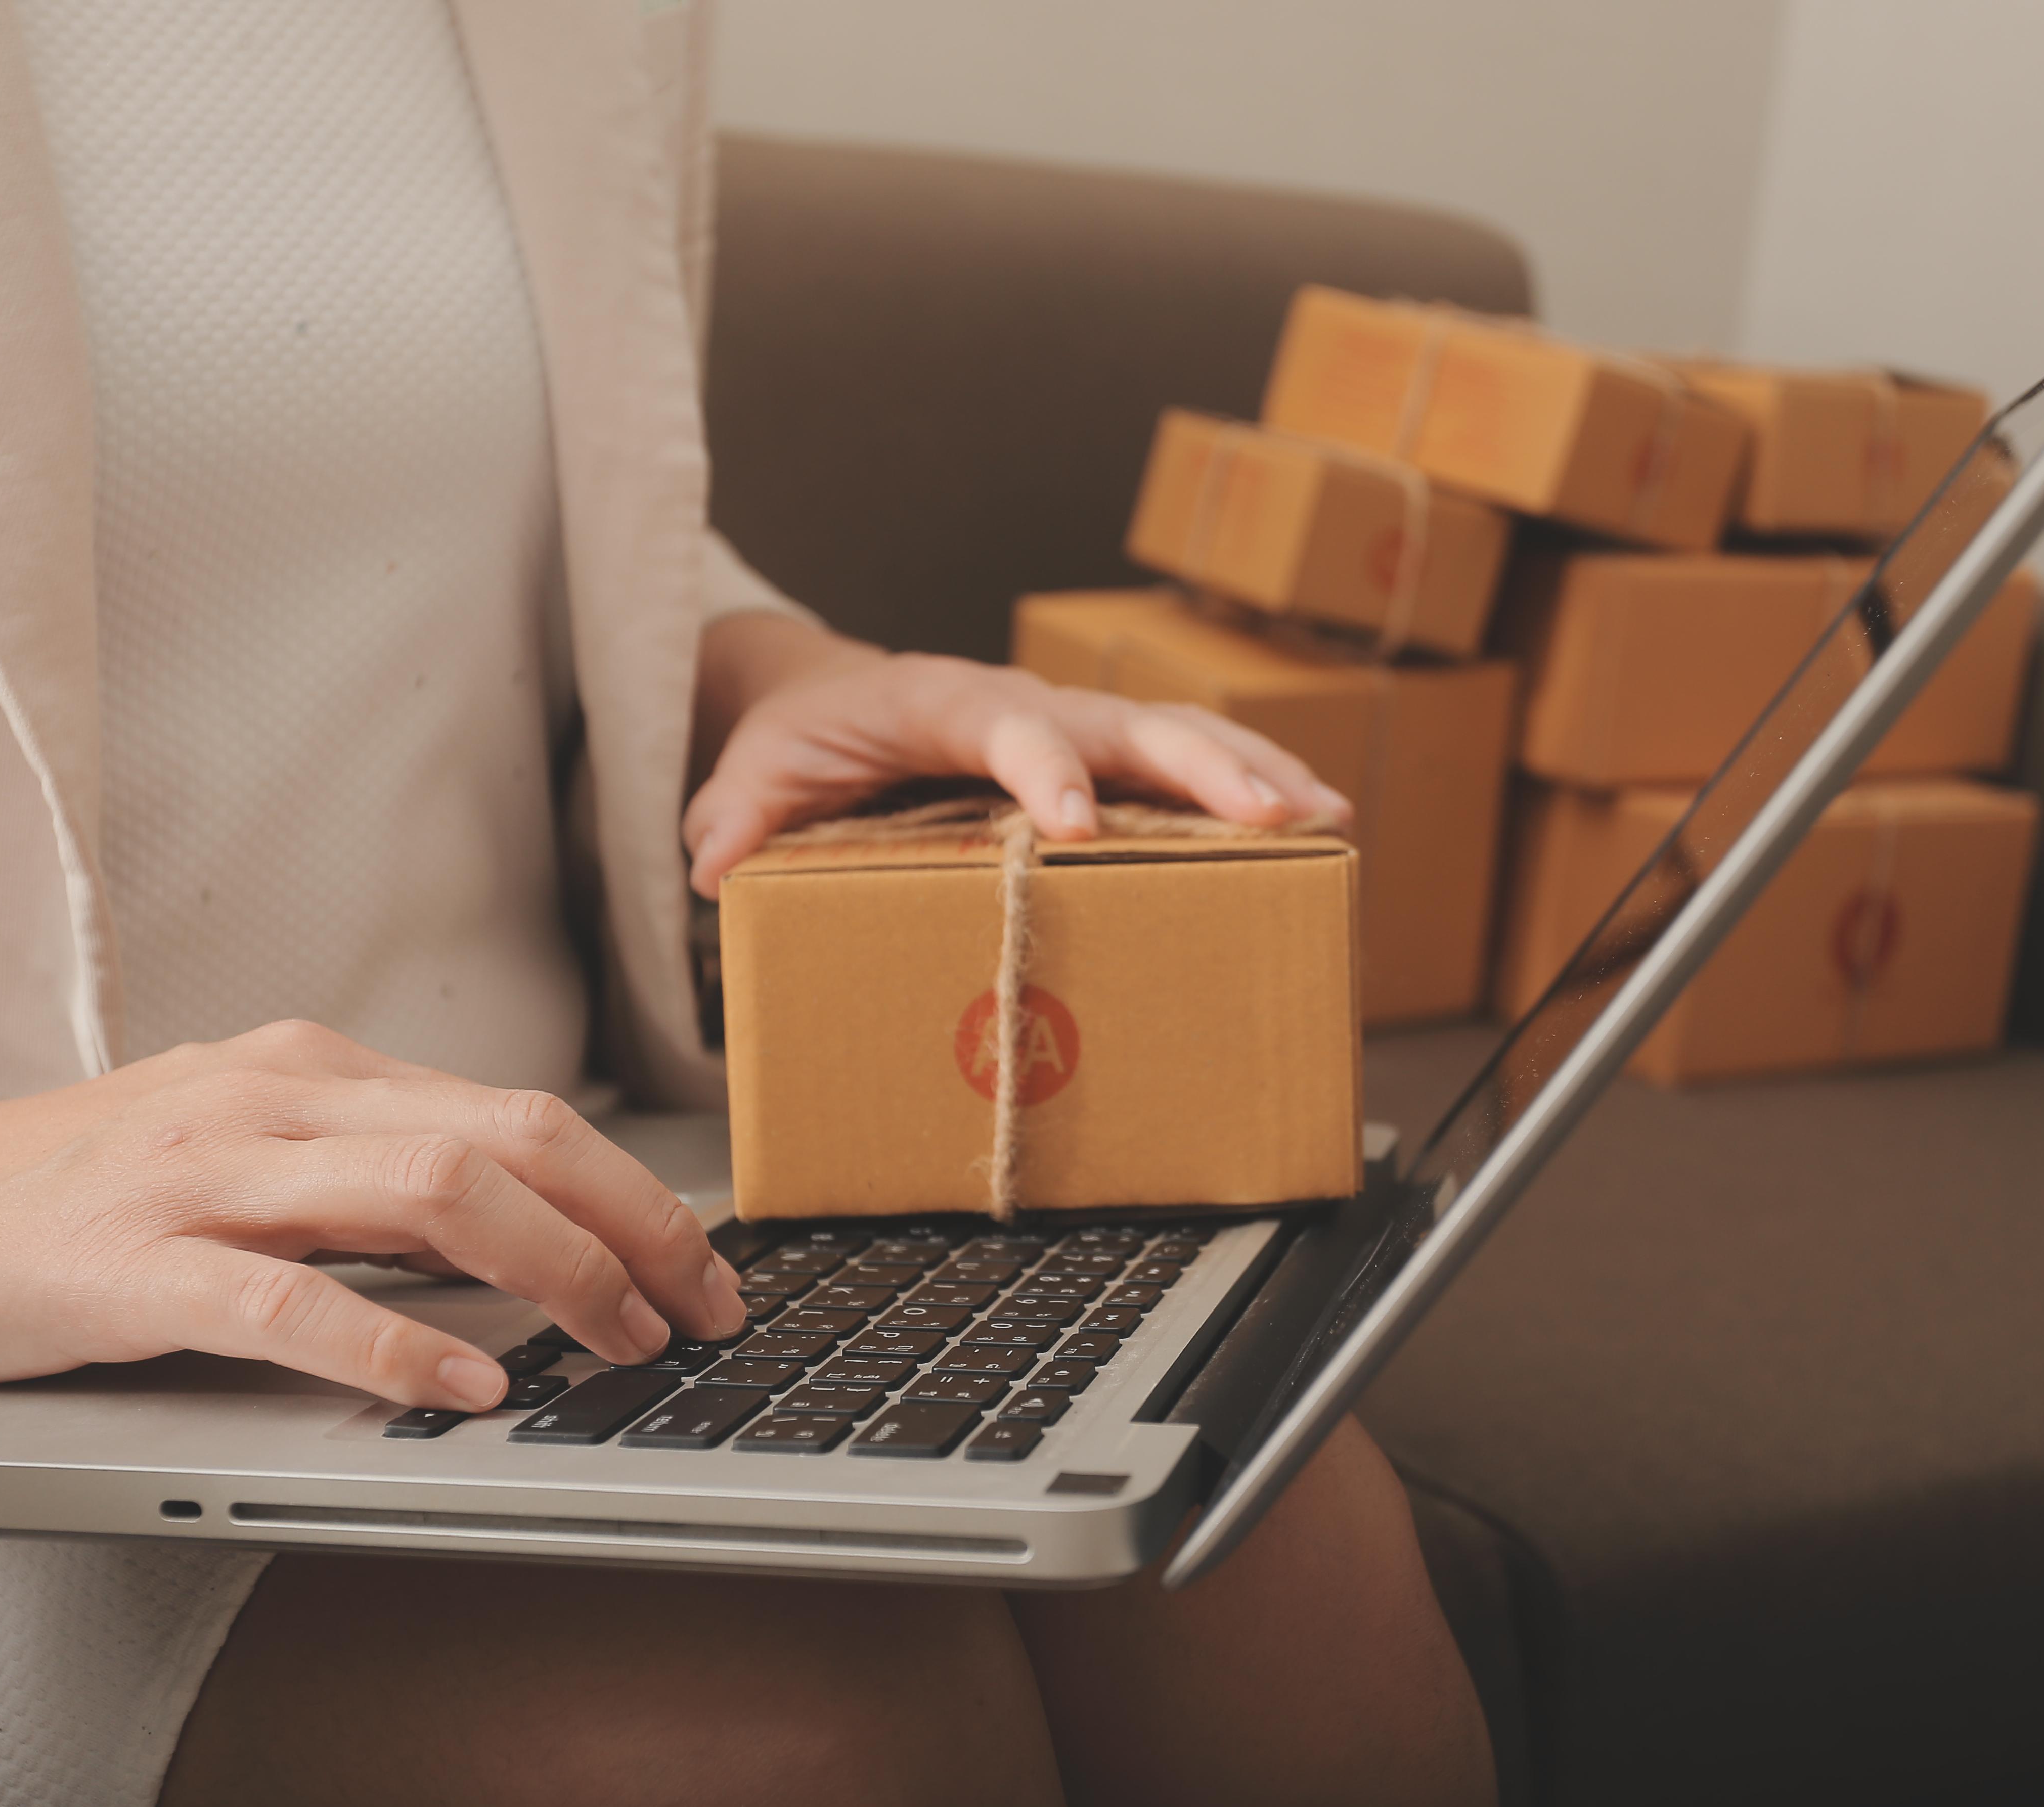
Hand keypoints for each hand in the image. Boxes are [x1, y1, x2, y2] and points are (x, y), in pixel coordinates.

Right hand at [0, 1022, 743, 1411]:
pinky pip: (289, 1299)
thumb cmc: (73, 1191)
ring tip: (621, 1340)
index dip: (635, 1192)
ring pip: (429, 1192)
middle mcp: (276, 1100)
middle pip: (510, 1137)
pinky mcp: (131, 1265)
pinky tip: (463, 1385)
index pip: (523, 1114)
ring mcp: (203, 1174)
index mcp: (314, 1072)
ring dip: (554, 1271)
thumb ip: (372, 1184)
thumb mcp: (250, 1153)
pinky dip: (394, 1341)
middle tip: (703, 1308)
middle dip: (633, 1224)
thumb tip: (525, 1233)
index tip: (704, 1263)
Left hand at [682, 622, 1352, 897]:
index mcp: (937, 702)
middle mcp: (1019, 701)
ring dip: (1252, 773)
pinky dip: (1248, 787)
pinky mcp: (1099, 755)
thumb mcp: (753, 774)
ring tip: (1328, 818)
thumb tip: (715, 868)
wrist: (829, 701)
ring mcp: (1070, 724)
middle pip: (1123, 720)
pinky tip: (1314, 823)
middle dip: (1201, 766)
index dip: (1043, 768)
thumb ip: (735, 816)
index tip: (1079, 825)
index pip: (1001, 723)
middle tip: (1271, 815)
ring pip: (1173, 733)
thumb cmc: (802, 740)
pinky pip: (1182, 765)